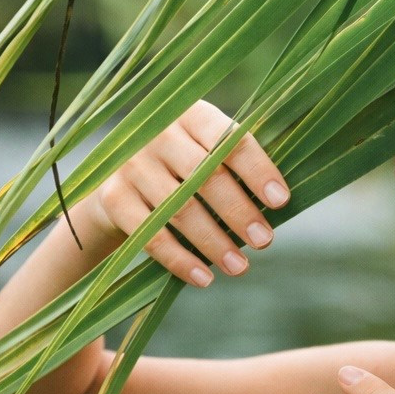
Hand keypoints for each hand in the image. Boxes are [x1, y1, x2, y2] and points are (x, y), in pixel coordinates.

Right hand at [82, 100, 290, 286]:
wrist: (119, 180)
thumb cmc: (185, 168)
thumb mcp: (210, 152)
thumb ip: (239, 165)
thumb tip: (280, 202)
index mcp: (193, 115)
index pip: (229, 139)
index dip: (257, 170)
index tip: (281, 201)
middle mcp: (158, 133)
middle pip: (206, 175)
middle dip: (239, 211)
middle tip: (264, 241)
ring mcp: (132, 165)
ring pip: (180, 208)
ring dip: (214, 242)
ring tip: (240, 267)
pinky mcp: (113, 198)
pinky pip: (151, 234)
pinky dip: (179, 260)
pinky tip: (204, 278)